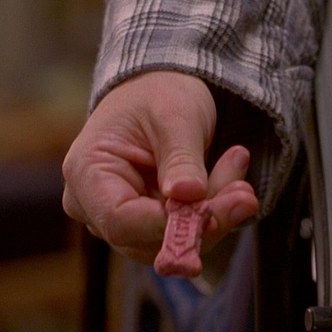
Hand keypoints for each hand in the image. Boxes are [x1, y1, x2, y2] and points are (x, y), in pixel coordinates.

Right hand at [62, 71, 258, 263]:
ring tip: (237, 163)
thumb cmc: (158, 94)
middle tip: (245, 193)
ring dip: (215, 213)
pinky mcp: (148, 224)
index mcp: (87, 173)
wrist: (160, 89)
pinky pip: (185, 233)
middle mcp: (94, 206)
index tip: (212, 211)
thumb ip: (181, 158)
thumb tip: (188, 196)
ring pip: (173, 242)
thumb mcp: (174, 115)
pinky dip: (214, 209)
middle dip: (203, 220)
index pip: (120, 220)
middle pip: (148, 240)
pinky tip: (232, 173)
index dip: (166, 225)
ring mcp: (121, 220)